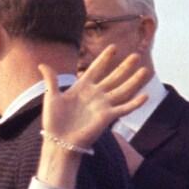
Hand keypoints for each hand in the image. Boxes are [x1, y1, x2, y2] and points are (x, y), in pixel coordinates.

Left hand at [37, 46, 149, 188]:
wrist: (58, 141)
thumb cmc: (53, 121)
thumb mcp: (51, 97)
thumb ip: (51, 80)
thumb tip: (42, 64)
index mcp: (82, 88)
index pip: (96, 69)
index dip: (104, 59)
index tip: (114, 47)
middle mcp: (95, 95)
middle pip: (113, 78)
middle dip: (124, 67)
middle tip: (136, 55)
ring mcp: (102, 106)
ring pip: (122, 90)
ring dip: (134, 81)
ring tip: (146, 70)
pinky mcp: (107, 117)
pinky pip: (124, 109)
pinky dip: (135, 103)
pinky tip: (145, 95)